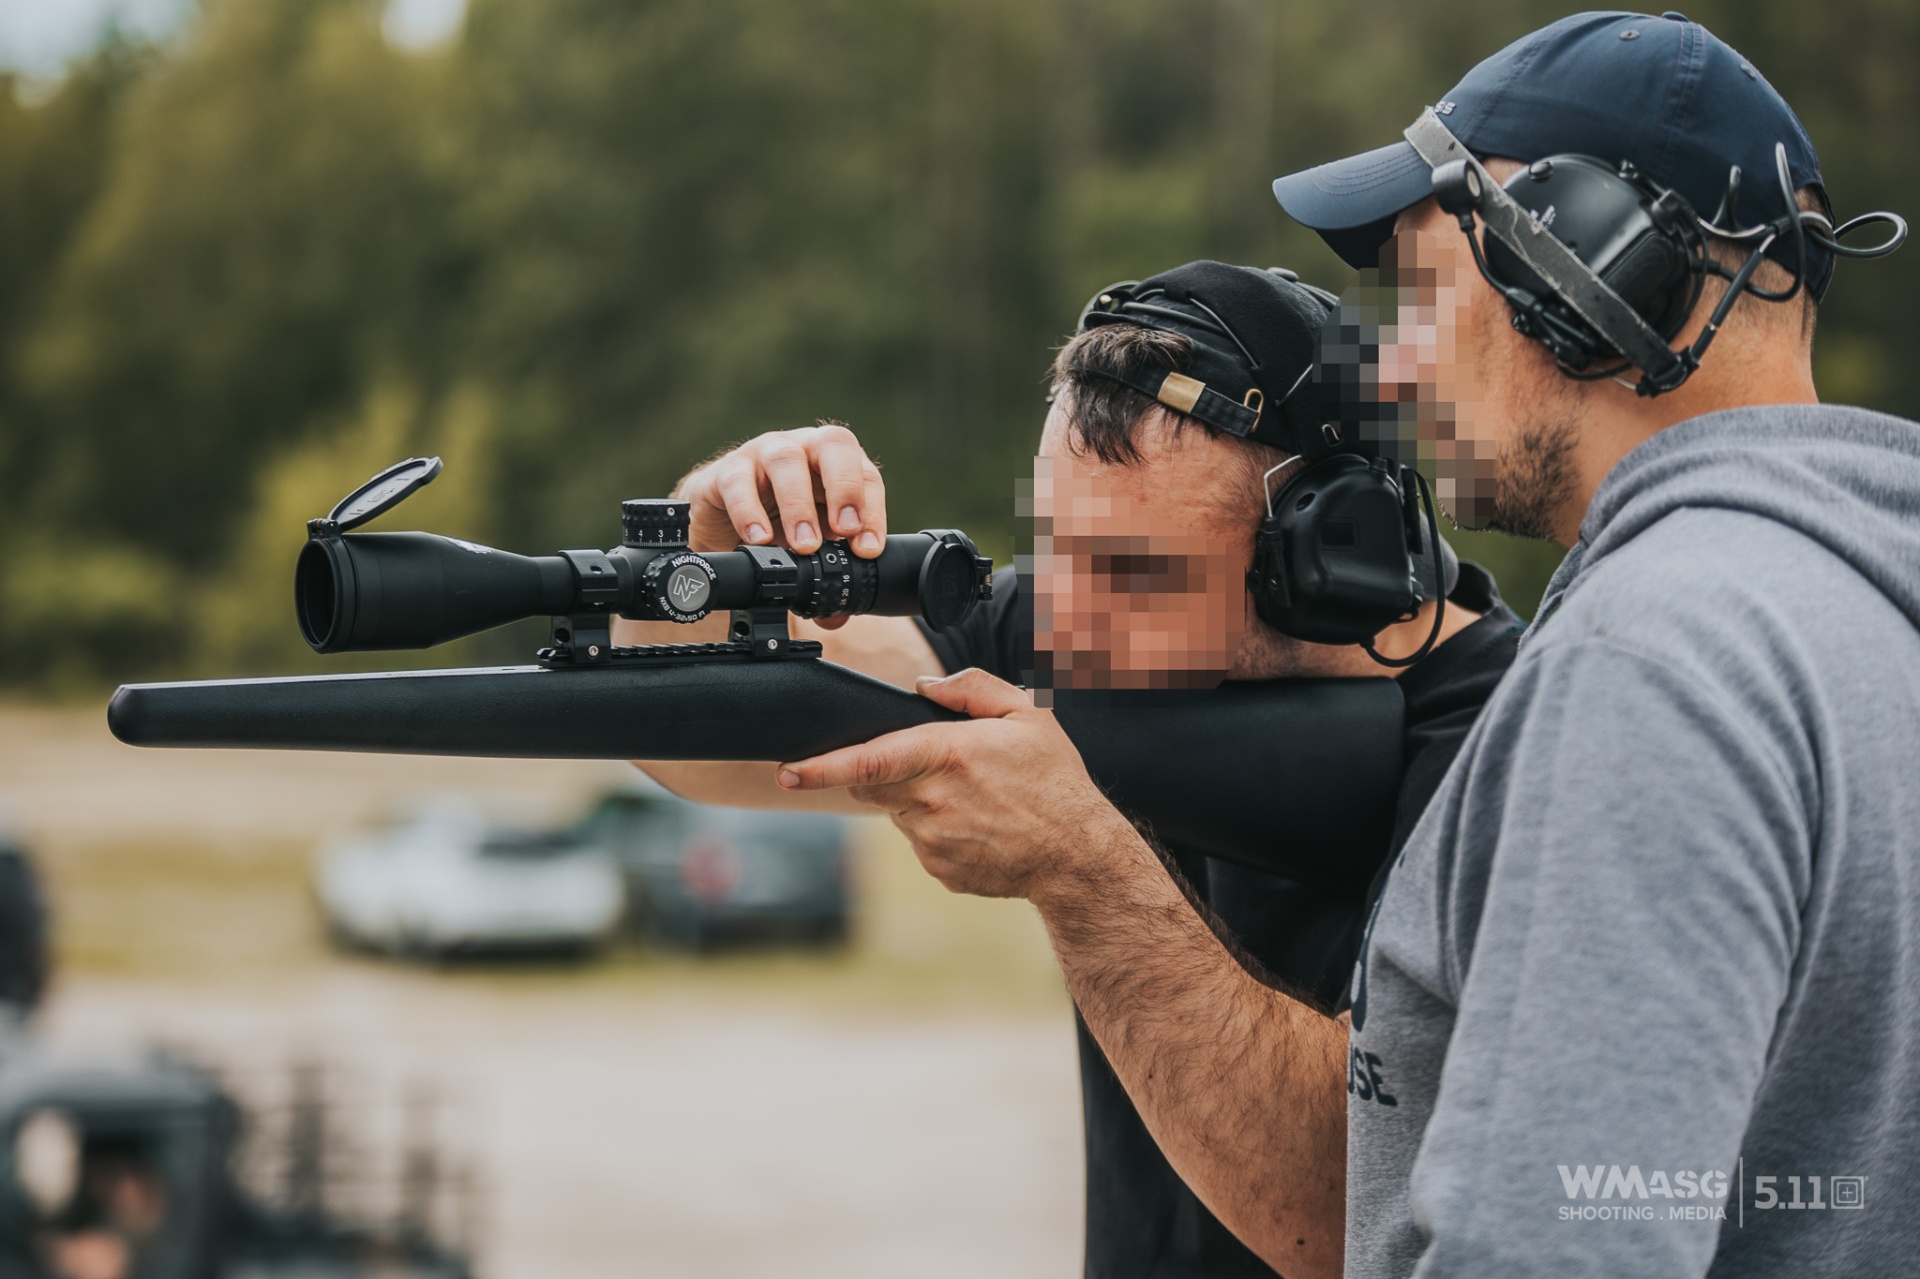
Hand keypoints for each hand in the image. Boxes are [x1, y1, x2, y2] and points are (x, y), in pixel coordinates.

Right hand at [675, 423, 886, 555]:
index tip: (868, 548)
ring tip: (803, 546)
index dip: (872, 510)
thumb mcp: (809, 547)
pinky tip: (759, 539)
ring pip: (786, 460)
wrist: (721, 517)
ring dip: (798, 505)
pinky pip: (737, 482)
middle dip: (845, 489)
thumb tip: (834, 616)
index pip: (866, 475)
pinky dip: (748, 511)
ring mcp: (765, 454)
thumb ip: (825, 575)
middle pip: (834, 444)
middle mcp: (805, 450)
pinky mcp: (728, 471)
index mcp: (836, 465)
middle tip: (844, 533)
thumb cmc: (775, 521)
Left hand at [776, 668, 1130, 902]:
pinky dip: (936, 830)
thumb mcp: (1026, 715)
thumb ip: (971, 689)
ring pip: (896, 811)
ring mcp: (932, 841)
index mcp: (947, 756)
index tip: (787, 770)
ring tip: (973, 798)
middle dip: (884, 768)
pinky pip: (918, 842)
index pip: (868, 758)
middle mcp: (932, 801)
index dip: (820, 766)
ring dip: (916, 799)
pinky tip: (977, 825)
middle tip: (934, 763)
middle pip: (873, 781)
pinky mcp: (938, 869)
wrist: (1077, 856)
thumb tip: (924, 685)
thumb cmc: (1055, 781)